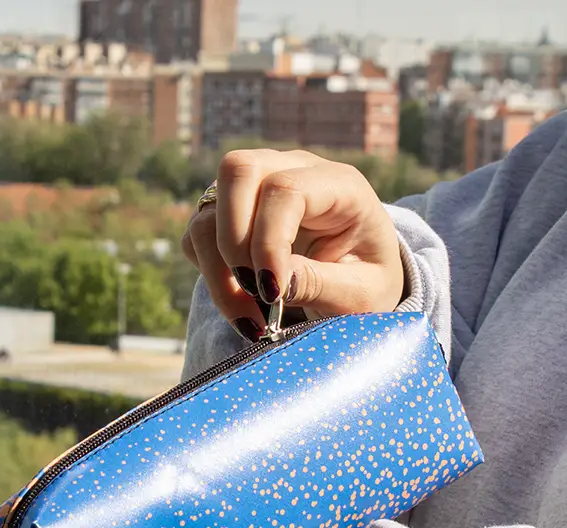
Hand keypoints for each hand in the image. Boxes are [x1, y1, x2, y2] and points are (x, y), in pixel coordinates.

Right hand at [181, 149, 404, 339]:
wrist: (360, 285)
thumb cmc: (367, 285)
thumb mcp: (360, 294)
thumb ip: (321, 284)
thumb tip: (276, 280)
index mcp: (338, 185)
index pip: (286, 189)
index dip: (269, 241)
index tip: (272, 292)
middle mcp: (293, 173)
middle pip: (237, 171)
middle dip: (234, 241)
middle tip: (256, 292)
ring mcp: (257, 192)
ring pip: (209, 209)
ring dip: (218, 269)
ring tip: (250, 318)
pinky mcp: (231, 218)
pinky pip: (199, 236)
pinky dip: (210, 274)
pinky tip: (243, 303)